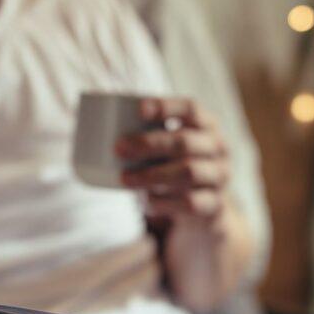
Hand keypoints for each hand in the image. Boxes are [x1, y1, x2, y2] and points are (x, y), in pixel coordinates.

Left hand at [115, 97, 231, 220]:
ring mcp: (220, 177)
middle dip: (149, 144)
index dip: (166, 106)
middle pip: (184, 141)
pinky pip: (190, 202)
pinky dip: (165, 202)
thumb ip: (145, 135)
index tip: (138, 110)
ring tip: (125, 179)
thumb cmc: (175, 167)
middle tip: (118, 148)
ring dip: (153, 175)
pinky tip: (147, 202)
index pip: (191, 109)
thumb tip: (93, 118)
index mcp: (207, 126)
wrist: (205, 207)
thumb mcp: (167, 149)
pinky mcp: (215, 205)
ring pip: (188, 172)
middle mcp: (219, 148)